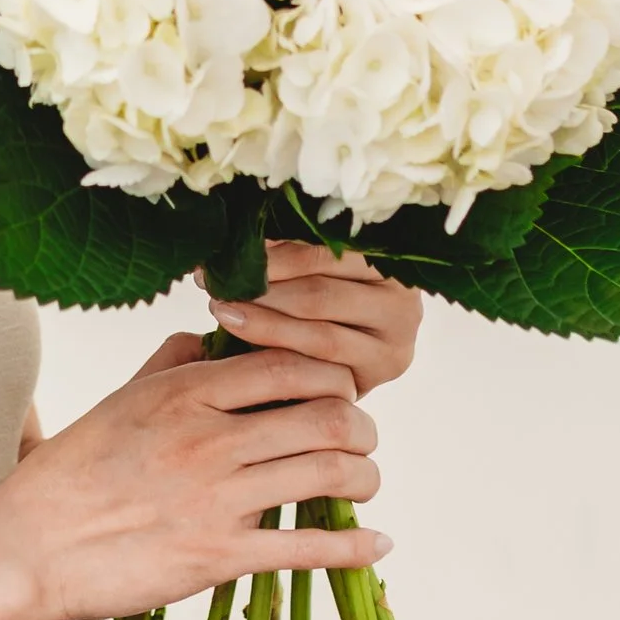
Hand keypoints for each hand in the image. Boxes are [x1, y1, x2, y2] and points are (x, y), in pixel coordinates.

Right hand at [0, 335, 386, 619]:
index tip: (341, 388)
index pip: (289, 365)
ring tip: (364, 482)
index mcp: (186, 393)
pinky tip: (375, 544)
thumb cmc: (71, 470)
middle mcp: (210, 439)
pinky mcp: (219, 556)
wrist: (32, 545)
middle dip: (361, 427)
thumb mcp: (119, 399)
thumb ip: (171, 363)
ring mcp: (218, 499)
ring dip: (364, 478)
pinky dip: (354, 547)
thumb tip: (211, 338)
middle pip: (326, 417)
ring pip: (329, 474)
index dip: (332, 374)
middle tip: (362, 438)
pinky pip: (308, 548)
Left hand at [202, 239, 422, 397]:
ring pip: (319, 335)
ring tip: (223, 310)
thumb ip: (289, 254)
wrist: (340, 364)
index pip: (326, 251)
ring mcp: (395, 347)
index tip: (230, 251)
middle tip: (216, 284)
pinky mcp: (376, 382)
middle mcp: (403, 304)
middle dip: (262, 288)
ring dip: (264, 323)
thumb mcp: (312, 270)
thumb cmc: (319, 301)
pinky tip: (244, 344)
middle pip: (320, 294)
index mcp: (390, 262)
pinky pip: (321, 370)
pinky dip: (279, 355)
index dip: (273, 252)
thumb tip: (238, 237)